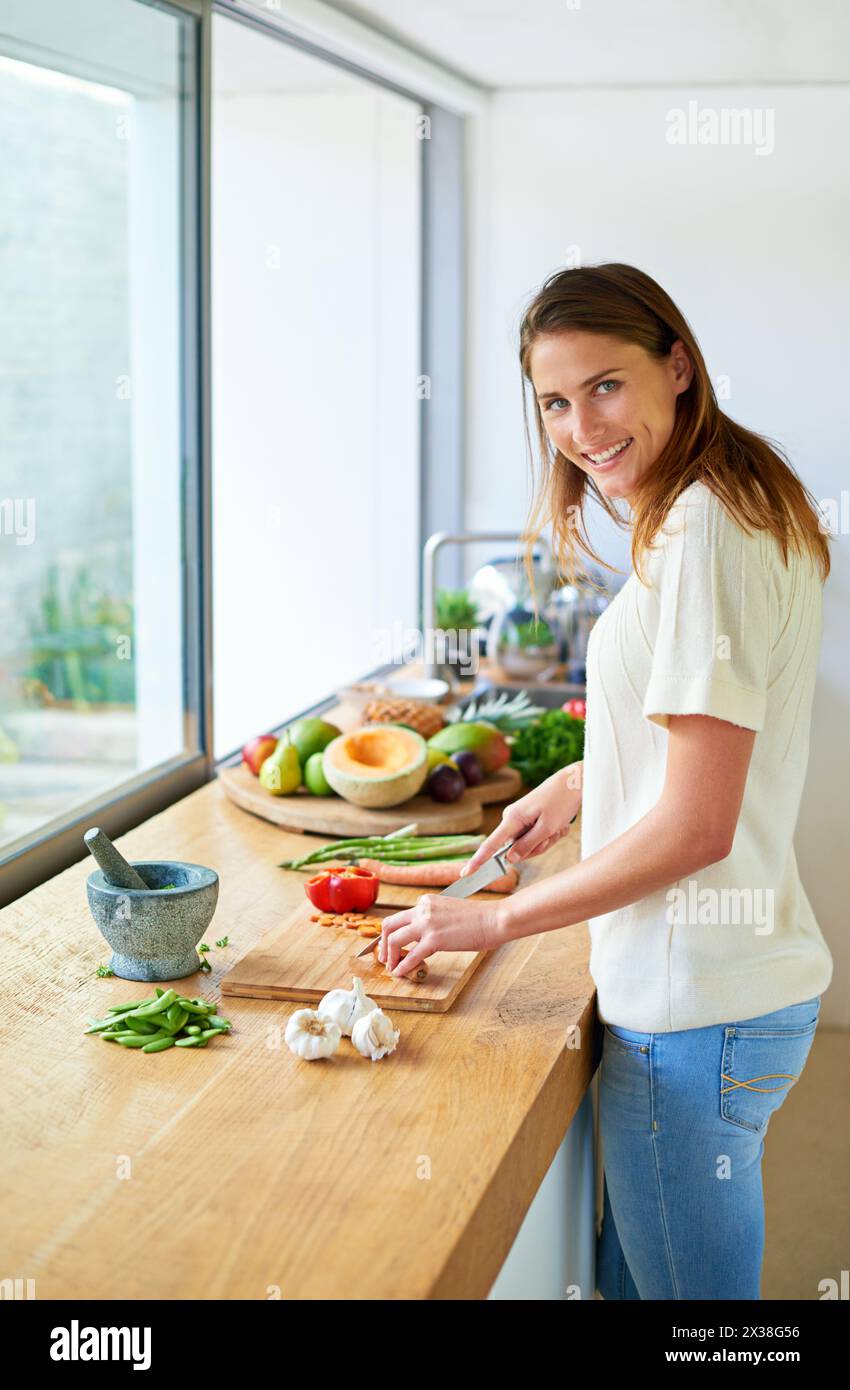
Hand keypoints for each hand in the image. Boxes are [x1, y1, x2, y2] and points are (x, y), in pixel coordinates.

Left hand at [377, 894, 502, 977]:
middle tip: (384, 957)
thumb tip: (423, 938)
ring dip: (389, 956)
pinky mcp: (435, 939)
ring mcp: (427, 924)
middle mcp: (423, 909)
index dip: (391, 933)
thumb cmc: (478, 919)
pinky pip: (411, 955)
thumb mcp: (449, 912)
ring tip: (391, 967)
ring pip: (394, 939)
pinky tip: (400, 973)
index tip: (390, 945)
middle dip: (382, 943)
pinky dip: (402, 966)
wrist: (494, 919)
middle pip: (389, 925)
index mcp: (426, 902)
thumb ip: (433, 920)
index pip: (400, 917)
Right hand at [458, 761, 582, 879]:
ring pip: (528, 846)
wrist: (571, 783)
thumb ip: (527, 845)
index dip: (478, 861)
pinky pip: (534, 839)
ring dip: (546, 841)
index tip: (465, 873)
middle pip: (517, 850)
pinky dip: (548, 836)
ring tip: (556, 827)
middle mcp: (511, 819)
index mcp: (512, 819)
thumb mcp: (547, 828)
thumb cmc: (560, 802)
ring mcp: (518, 820)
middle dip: (538, 847)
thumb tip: (508, 859)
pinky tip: (557, 825)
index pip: (491, 845)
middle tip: (553, 833)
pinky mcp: (526, 821)